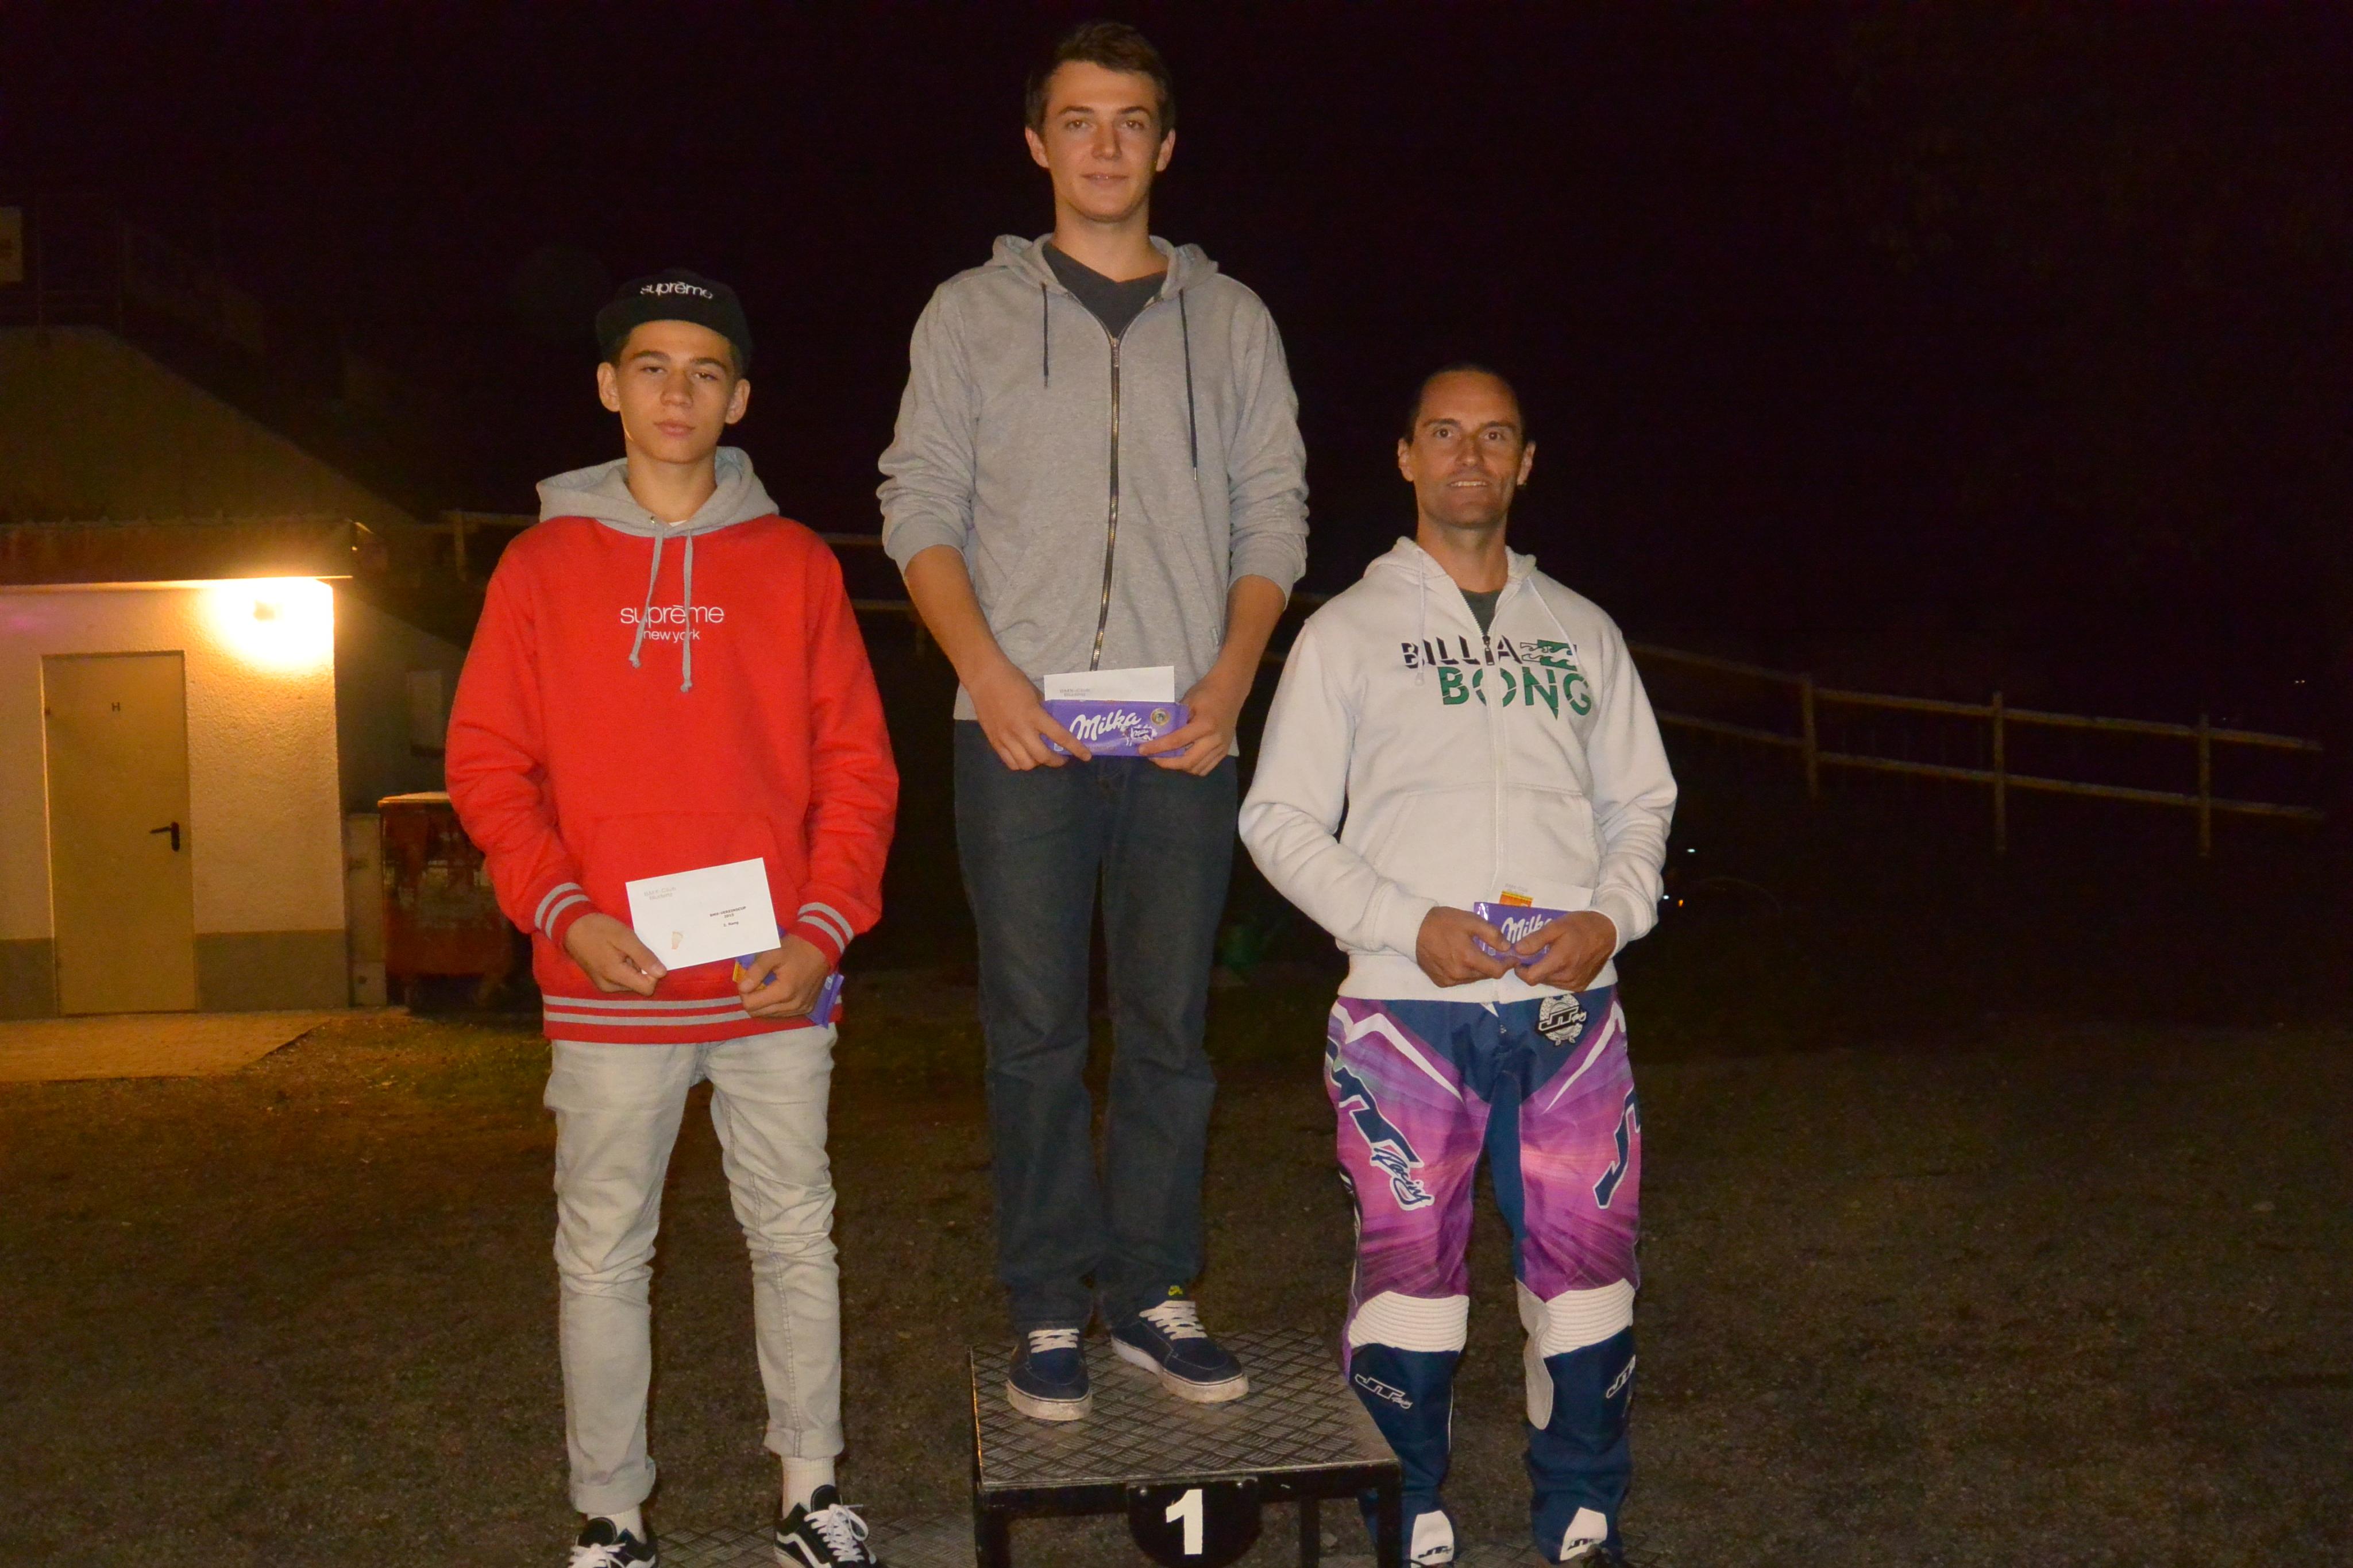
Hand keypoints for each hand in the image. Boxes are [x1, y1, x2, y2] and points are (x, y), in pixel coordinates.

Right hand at [562, 912, 666, 995]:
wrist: (572, 926)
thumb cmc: (598, 929)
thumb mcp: (625, 937)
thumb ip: (643, 956)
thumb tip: (662, 973)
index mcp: (615, 976)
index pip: (647, 988)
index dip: (652, 972)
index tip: (645, 955)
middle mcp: (610, 986)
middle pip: (639, 985)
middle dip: (642, 968)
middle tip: (631, 949)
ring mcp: (604, 985)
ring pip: (631, 982)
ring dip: (633, 967)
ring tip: (622, 950)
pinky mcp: (601, 980)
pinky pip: (622, 979)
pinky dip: (624, 967)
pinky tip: (617, 953)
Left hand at [737, 936, 830, 1018]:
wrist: (822, 948)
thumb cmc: (796, 948)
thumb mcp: (773, 954)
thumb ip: (756, 971)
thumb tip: (742, 988)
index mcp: (784, 992)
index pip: (751, 1005)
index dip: (744, 992)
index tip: (748, 979)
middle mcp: (793, 1006)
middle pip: (758, 1013)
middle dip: (752, 998)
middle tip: (756, 982)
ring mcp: (801, 1009)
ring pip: (770, 1015)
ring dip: (764, 1003)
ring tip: (768, 986)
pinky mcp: (807, 1009)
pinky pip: (783, 1013)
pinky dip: (776, 1005)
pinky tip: (779, 991)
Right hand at [968, 660, 1089, 769]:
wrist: (984, 678)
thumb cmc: (1013, 681)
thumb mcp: (1035, 693)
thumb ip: (1044, 711)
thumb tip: (1056, 723)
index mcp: (1034, 714)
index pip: (1059, 736)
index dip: (1075, 748)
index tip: (1086, 756)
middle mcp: (1020, 729)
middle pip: (1042, 757)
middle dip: (1056, 761)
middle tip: (1061, 757)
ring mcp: (1005, 737)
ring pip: (1025, 764)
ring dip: (1037, 763)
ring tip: (1041, 757)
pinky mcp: (994, 741)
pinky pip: (1010, 762)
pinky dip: (1020, 763)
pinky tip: (1024, 756)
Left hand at [1139, 668, 1246, 773]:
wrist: (1231, 690)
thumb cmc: (1207, 692)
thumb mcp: (1187, 701)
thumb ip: (1175, 719)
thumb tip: (1157, 733)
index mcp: (1204, 725)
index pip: (1176, 741)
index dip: (1157, 748)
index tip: (1141, 750)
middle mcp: (1214, 740)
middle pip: (1187, 762)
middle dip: (1166, 763)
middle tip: (1153, 757)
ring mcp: (1221, 747)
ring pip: (1196, 768)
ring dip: (1179, 767)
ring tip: (1167, 758)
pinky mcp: (1224, 751)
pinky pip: (1206, 768)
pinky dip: (1192, 767)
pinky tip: (1182, 760)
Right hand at [1414, 907, 1514, 986]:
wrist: (1413, 929)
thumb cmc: (1443, 922)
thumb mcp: (1470, 920)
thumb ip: (1492, 934)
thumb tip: (1507, 947)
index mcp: (1468, 958)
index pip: (1497, 971)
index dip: (1507, 964)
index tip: (1512, 957)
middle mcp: (1459, 974)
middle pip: (1486, 975)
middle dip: (1492, 965)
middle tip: (1493, 952)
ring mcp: (1449, 980)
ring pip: (1473, 979)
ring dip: (1478, 969)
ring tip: (1474, 954)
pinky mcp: (1440, 982)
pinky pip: (1460, 980)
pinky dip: (1465, 972)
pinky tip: (1459, 960)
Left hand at [1513, 910, 1618, 991]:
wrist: (1609, 932)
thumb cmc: (1581, 926)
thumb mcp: (1556, 926)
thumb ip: (1535, 940)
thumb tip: (1517, 951)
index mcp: (1559, 962)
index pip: (1530, 978)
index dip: (1520, 970)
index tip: (1520, 959)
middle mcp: (1567, 978)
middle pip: (1539, 980)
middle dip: (1533, 968)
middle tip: (1536, 952)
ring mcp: (1575, 984)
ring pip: (1549, 982)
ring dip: (1545, 972)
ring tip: (1551, 955)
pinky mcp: (1582, 986)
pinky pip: (1561, 984)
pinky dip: (1557, 975)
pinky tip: (1562, 962)